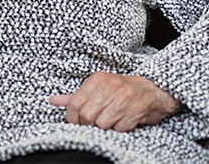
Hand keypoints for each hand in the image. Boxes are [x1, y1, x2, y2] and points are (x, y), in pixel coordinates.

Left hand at [50, 72, 180, 131]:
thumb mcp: (98, 89)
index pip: (75, 102)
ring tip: (111, 119)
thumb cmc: (122, 91)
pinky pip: (119, 128)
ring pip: (102, 123)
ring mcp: (124, 97)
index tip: (76, 122)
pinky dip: (119, 128)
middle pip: (87, 115)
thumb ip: (76, 96)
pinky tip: (124, 120)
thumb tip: (53, 101)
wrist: (155, 91)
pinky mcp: (137, 109)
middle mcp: (110, 85)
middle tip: (95, 123)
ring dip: (105, 126)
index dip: (73, 117)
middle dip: (89, 124)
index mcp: (98, 79)